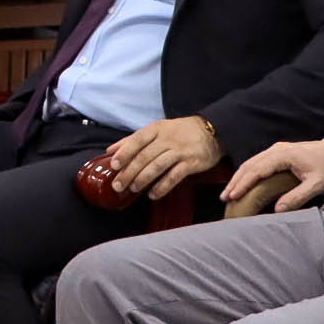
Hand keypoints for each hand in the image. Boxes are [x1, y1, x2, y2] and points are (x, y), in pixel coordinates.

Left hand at [104, 116, 222, 199]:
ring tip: (133, 189)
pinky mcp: (192, 163)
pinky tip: (153, 194)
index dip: (124, 153)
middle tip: (118, 185)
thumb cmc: (181, 132)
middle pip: (144, 156)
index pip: (136, 140)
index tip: (114, 165)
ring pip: (157, 166)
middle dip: (129, 172)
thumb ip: (133, 140)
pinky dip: (162, 186)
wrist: (213, 131)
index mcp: (157, 129)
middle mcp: (168, 139)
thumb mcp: (157, 129)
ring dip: (143, 180)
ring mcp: (180, 151)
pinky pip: (174, 176)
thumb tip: (111, 150)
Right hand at [222, 138, 323, 210]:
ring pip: (252, 163)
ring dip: (239, 177)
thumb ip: (297, 197)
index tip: (232, 196)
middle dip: (235, 181)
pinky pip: (258, 163)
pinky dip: (248, 173)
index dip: (243, 184)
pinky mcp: (279, 153)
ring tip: (229, 192)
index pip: (256, 170)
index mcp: (283, 155)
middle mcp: (277, 150)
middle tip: (224, 197)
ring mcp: (277, 150)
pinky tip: (243, 183)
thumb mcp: (317, 184)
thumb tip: (278, 210)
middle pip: (249, 165)